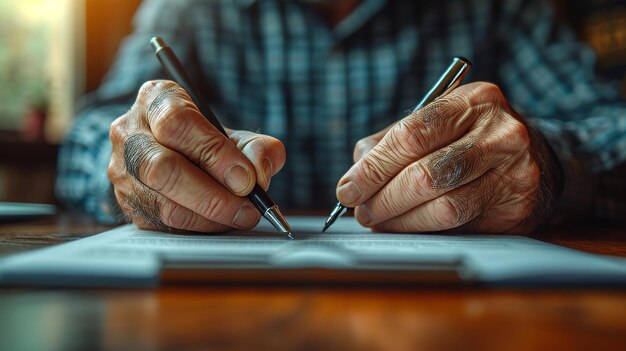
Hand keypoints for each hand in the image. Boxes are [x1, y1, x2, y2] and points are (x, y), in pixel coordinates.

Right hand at [108, 80, 284, 231]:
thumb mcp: (238, 136)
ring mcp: (121, 169)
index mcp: (156, 98)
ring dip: (209, 217)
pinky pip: (162, 224)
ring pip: (161, 203)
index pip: (177, 123)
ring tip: (241, 216)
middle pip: (162, 168)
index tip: (247, 179)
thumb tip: (258, 175)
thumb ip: (258, 149)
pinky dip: (198, 227)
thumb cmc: (209, 142)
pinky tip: (220, 222)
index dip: (214, 153)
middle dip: (212, 195)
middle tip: (248, 207)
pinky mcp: (125, 202)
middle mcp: (129, 132)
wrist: (178, 156)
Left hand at [337, 82, 560, 233]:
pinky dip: (425, 230)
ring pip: (443, 207)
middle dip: (382, 198)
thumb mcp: (437, 123)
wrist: (537, 157)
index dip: (374, 167)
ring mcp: (516, 172)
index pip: (411, 135)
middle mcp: (501, 133)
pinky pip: (461, 226)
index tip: (347, 188)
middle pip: (425, 174)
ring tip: (379, 221)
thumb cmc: (470, 138)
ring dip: (400, 220)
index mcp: (474, 100)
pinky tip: (409, 227)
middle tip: (361, 211)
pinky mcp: (519, 208)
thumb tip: (355, 173)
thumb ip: (392, 141)